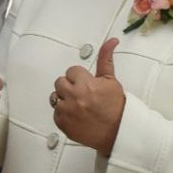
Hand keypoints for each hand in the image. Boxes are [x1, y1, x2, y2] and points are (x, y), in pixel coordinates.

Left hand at [52, 38, 124, 155]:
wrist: (118, 132)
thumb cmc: (116, 107)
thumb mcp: (111, 80)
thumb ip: (106, 59)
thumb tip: (111, 41)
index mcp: (86, 85)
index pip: (72, 71)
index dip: (80, 78)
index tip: (87, 85)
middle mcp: (75, 97)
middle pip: (60, 82)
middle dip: (70, 87)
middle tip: (82, 94)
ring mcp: (67, 112)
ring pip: (55, 97)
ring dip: (64, 100)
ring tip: (78, 105)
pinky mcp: (62, 124)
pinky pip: (55, 113)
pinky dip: (64, 114)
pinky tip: (76, 115)